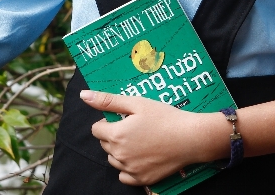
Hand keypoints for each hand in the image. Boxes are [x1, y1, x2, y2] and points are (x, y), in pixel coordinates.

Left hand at [83, 90, 223, 185]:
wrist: (190, 138)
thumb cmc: (164, 117)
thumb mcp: (136, 103)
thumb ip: (108, 100)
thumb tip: (84, 95)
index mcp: (115, 135)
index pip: (96, 129)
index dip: (108, 122)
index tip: (124, 119)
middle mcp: (119, 155)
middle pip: (105, 144)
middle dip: (113, 135)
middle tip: (134, 127)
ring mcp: (130, 169)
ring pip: (113, 160)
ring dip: (119, 151)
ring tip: (139, 141)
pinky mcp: (141, 180)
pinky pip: (124, 176)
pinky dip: (128, 168)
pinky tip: (140, 157)